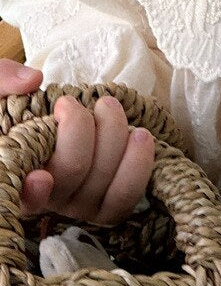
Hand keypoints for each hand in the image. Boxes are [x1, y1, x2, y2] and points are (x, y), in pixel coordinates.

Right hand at [0, 60, 155, 224]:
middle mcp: (48, 196)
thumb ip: (3, 81)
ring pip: (103, 183)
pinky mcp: (107, 205)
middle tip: (71, 103)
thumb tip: (31, 80)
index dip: (33, 192)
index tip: (41, 177)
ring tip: (109, 106)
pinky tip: (140, 136)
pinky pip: (125, 197)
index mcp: (18, 174)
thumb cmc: (23, 110)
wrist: (61, 121)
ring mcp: (79, 205)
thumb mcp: (1, 92)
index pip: (24, 196)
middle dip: (79, 131)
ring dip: (113, 140)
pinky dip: (138, 167)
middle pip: (71, 173)